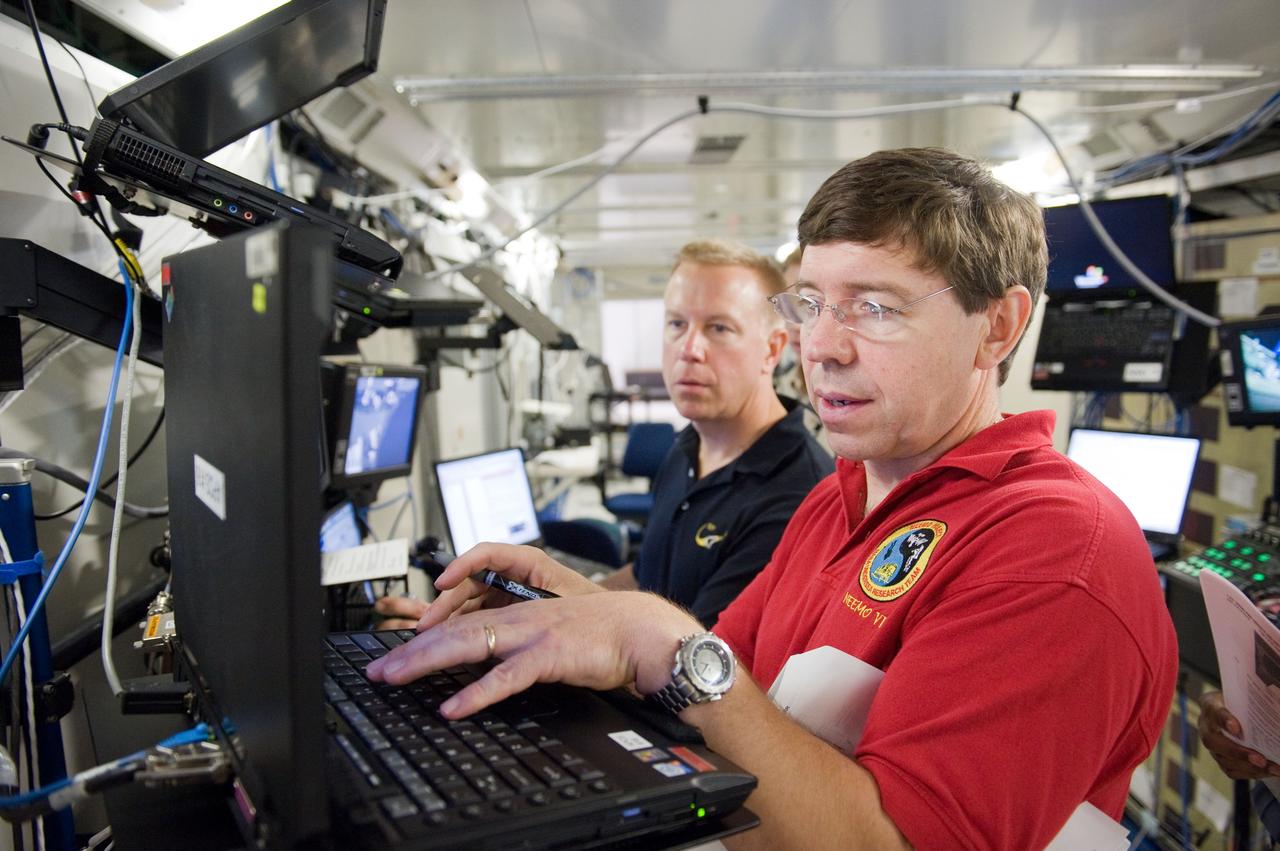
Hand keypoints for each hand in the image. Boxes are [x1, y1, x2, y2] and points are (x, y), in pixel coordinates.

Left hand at [365, 589, 700, 718]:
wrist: (644, 631)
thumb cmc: (605, 636)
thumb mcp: (554, 637)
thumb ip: (524, 648)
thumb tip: (495, 670)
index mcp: (520, 612)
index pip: (462, 621)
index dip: (426, 637)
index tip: (397, 654)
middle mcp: (520, 617)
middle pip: (454, 630)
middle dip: (412, 649)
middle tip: (378, 670)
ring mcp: (534, 633)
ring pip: (469, 643)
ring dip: (428, 662)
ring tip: (395, 678)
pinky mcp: (551, 654)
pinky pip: (506, 676)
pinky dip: (477, 693)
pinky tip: (452, 707)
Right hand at [417, 543, 603, 630]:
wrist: (620, 630)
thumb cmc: (597, 610)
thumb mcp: (564, 600)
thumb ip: (535, 600)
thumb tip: (509, 603)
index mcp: (529, 563)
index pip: (487, 554)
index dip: (461, 565)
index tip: (444, 582)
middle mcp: (514, 578)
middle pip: (468, 585)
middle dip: (443, 603)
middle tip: (423, 626)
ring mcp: (508, 598)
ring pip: (468, 606)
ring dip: (445, 623)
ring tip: (425, 641)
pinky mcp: (508, 618)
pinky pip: (477, 621)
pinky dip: (460, 633)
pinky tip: (446, 647)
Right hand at [1199, 690, 1279, 778]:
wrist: (1235, 713)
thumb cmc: (1243, 703)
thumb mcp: (1246, 698)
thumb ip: (1255, 703)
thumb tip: (1276, 710)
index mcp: (1211, 705)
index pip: (1214, 711)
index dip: (1224, 720)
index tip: (1237, 729)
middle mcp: (1206, 726)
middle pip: (1213, 742)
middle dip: (1238, 753)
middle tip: (1260, 759)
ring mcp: (1211, 745)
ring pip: (1223, 760)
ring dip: (1249, 767)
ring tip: (1273, 769)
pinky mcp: (1219, 759)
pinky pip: (1231, 771)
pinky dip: (1250, 773)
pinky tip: (1268, 772)